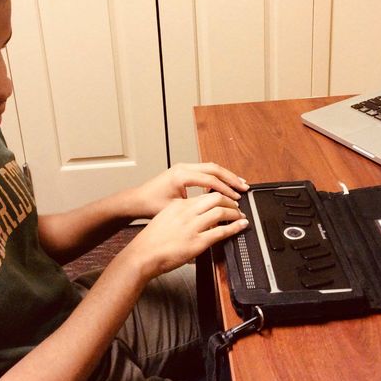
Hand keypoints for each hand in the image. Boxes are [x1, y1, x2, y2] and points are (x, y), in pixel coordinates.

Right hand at [120, 192, 248, 279]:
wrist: (142, 255)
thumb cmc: (150, 241)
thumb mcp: (164, 219)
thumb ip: (179, 214)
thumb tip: (194, 215)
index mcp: (178, 205)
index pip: (204, 195)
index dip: (219, 196)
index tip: (225, 199)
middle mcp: (186, 213)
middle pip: (215, 198)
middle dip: (230, 200)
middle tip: (236, 205)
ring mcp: (192, 227)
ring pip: (221, 211)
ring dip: (235, 212)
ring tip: (240, 215)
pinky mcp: (197, 242)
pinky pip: (221, 231)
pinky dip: (235, 227)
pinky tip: (241, 225)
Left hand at [131, 162, 248, 216]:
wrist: (136, 200)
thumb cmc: (151, 205)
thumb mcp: (175, 209)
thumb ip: (196, 208)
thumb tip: (215, 212)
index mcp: (181, 175)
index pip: (210, 179)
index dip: (226, 189)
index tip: (236, 198)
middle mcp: (183, 168)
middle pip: (214, 168)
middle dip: (231, 178)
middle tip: (244, 187)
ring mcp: (183, 167)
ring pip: (210, 167)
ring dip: (225, 176)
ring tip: (239, 184)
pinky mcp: (182, 171)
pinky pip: (204, 170)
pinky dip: (217, 176)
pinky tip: (225, 184)